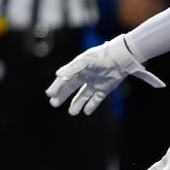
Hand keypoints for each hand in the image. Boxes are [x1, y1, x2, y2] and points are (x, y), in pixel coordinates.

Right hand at [47, 34, 163, 115]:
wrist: (120, 58)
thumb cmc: (101, 57)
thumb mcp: (84, 61)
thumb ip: (72, 68)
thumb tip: (58, 75)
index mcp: (78, 69)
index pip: (64, 79)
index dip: (57, 86)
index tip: (50, 94)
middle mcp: (85, 77)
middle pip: (71, 88)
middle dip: (62, 96)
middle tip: (54, 104)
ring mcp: (94, 84)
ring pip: (83, 96)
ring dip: (77, 104)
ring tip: (72, 112)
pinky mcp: (104, 89)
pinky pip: (96, 99)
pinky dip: (91, 106)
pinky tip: (86, 112)